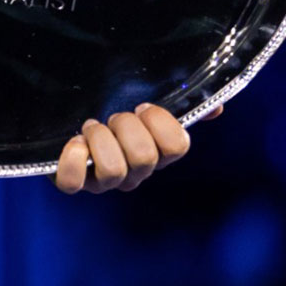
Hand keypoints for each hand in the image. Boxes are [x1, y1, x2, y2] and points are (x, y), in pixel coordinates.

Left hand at [52, 103, 222, 193]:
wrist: (68, 117)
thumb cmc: (114, 110)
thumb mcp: (146, 103)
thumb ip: (183, 104)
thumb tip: (216, 107)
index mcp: (157, 152)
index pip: (178, 147)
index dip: (161, 123)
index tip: (142, 106)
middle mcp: (135, 172)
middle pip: (144, 157)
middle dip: (125, 127)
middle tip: (113, 117)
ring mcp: (104, 181)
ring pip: (112, 170)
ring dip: (99, 138)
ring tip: (91, 127)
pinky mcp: (74, 181)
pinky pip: (73, 182)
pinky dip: (72, 159)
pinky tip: (75, 143)